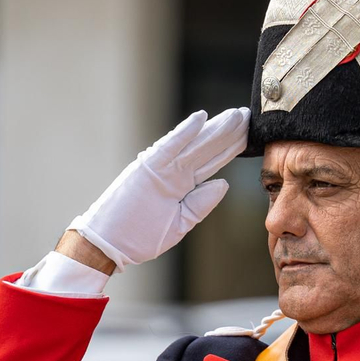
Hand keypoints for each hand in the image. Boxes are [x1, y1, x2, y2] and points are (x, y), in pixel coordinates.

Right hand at [69, 107, 249, 270]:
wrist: (109, 245)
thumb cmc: (139, 237)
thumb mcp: (179, 223)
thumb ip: (201, 204)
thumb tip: (223, 183)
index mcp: (182, 186)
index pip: (212, 162)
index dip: (231, 147)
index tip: (250, 134)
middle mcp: (174, 173)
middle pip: (207, 148)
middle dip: (229, 132)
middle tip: (248, 115)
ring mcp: (161, 169)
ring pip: (194, 144)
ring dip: (215, 129)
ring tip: (235, 115)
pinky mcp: (147, 168)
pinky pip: (169, 147)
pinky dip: (184, 132)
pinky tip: (201, 119)